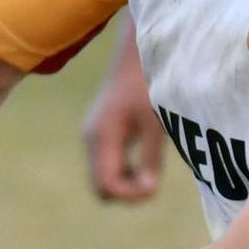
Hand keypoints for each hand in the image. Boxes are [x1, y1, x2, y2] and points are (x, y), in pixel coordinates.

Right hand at [83, 39, 164, 202]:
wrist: (138, 52)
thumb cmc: (150, 83)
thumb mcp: (156, 123)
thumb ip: (150, 158)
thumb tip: (148, 190)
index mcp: (102, 137)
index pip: (107, 185)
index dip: (130, 195)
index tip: (154, 187)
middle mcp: (92, 139)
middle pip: (100, 188)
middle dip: (126, 193)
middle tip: (153, 183)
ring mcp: (94, 136)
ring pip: (102, 178)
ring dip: (125, 184)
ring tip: (150, 171)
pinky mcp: (101, 133)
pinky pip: (107, 166)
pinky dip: (124, 172)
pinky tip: (144, 162)